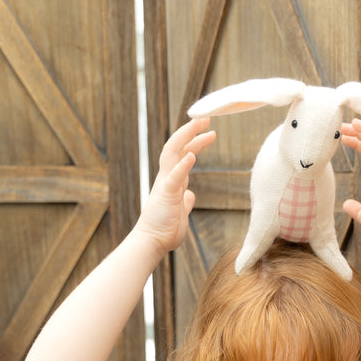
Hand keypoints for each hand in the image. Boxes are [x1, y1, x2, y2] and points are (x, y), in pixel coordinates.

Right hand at [136, 117, 215, 255]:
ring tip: (199, 125)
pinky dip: (182, 165)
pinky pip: (174, 177)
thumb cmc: (165, 229)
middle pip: (177, 146)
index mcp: (173, 180)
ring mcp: (166, 184)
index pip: (184, 153)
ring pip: (172, 153)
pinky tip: (192, 155)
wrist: (152, 242)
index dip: (195, 141)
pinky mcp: (166, 194)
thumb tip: (190, 195)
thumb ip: (185, 201)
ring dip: (186, 137)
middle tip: (206, 118)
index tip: (209, 131)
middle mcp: (167, 177)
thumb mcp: (180, 211)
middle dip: (191, 130)